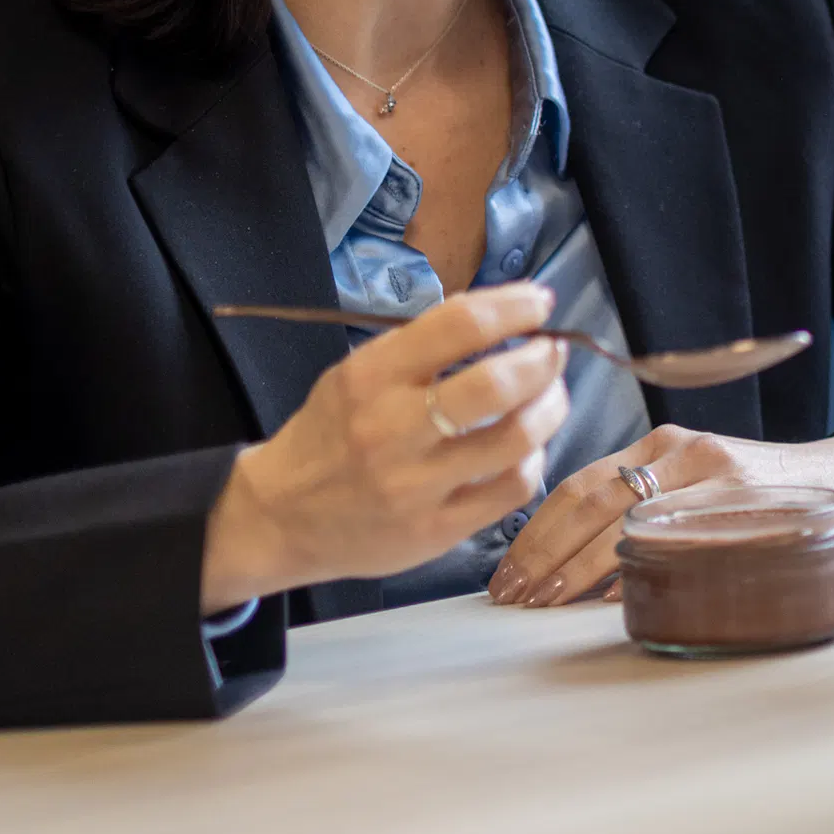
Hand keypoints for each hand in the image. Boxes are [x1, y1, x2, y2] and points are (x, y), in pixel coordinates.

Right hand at [200, 284, 570, 613]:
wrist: (279, 518)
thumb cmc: (329, 435)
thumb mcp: (354, 375)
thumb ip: (420, 347)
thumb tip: (501, 316)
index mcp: (370, 377)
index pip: (459, 325)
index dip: (514, 307)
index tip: (540, 302)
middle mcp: (392, 430)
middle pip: (496, 385)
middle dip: (543, 360)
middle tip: (553, 351)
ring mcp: (415, 486)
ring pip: (516, 439)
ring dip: (551, 408)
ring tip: (552, 395)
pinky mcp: (435, 530)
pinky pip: (511, 489)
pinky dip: (534, 460)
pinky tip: (528, 448)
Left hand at [487, 423, 833, 604]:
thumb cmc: (767, 497)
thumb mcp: (701, 487)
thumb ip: (647, 512)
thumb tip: (573, 572)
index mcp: (663, 446)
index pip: (578, 486)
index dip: (534, 533)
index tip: (506, 578)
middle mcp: (682, 451)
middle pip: (588, 501)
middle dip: (542, 554)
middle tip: (511, 599)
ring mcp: (714, 474)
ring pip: (623, 520)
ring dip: (574, 568)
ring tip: (543, 604)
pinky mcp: (745, 502)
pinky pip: (675, 538)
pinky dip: (635, 570)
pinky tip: (608, 599)